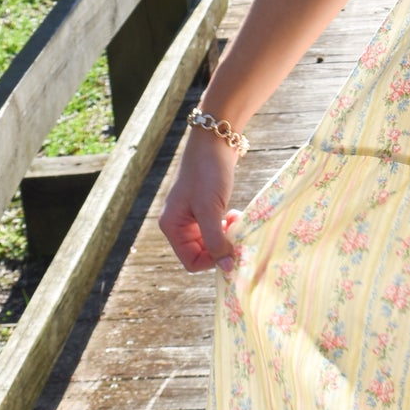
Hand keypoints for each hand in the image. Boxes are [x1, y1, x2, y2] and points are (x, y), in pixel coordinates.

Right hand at [159, 131, 240, 275]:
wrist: (214, 142)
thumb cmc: (208, 173)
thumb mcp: (210, 209)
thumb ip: (215, 240)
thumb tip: (226, 267)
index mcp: (172, 227)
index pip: (191, 261)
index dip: (213, 261)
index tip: (232, 249)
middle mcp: (179, 225)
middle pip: (202, 253)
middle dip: (221, 247)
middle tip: (237, 234)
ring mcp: (191, 216)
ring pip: (211, 241)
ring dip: (226, 236)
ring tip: (236, 220)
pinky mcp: (204, 208)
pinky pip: (216, 229)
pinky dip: (227, 226)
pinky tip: (234, 214)